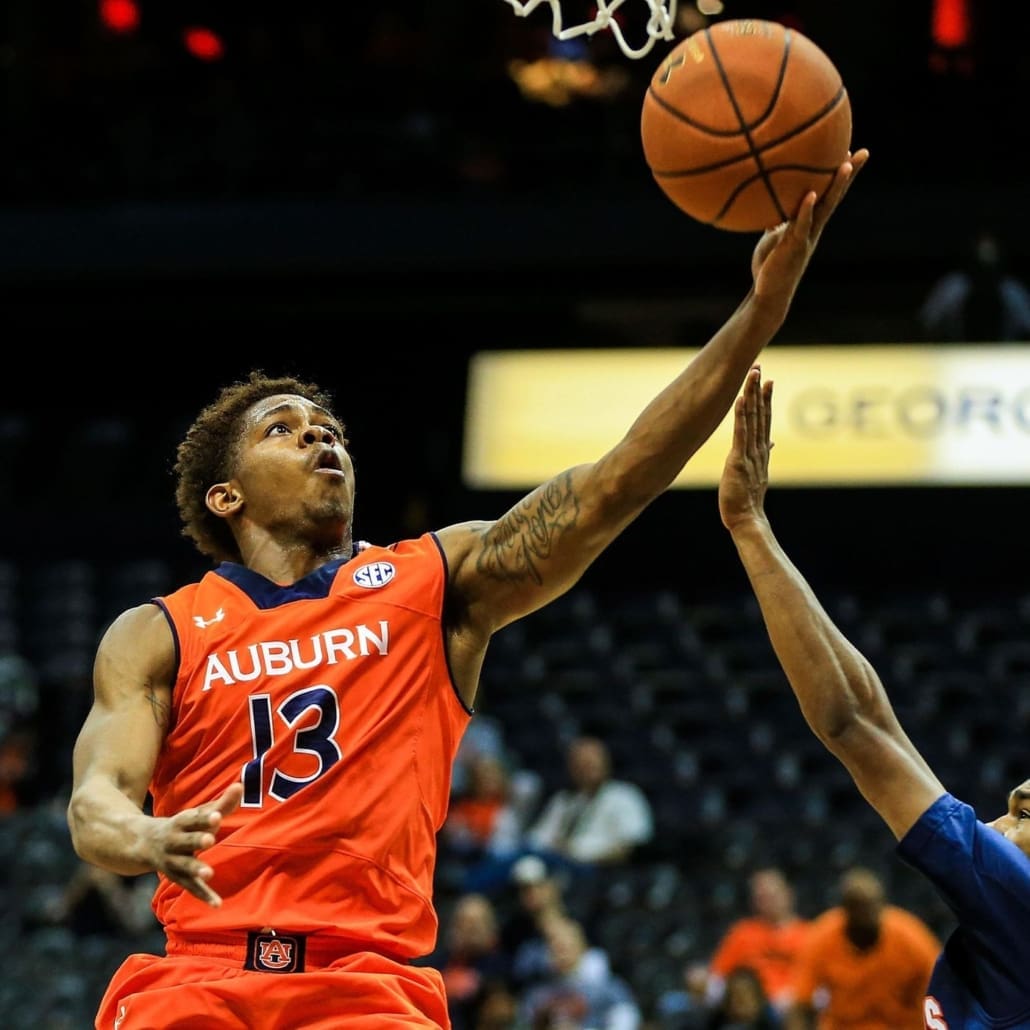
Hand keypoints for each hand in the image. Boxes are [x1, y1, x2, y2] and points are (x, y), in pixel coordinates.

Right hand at [141, 782, 242, 905]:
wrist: (144, 843)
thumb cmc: (184, 825)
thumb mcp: (199, 813)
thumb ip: (222, 802)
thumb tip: (241, 785)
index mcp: (181, 823)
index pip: (193, 819)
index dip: (204, 818)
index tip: (217, 816)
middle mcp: (174, 842)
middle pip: (185, 841)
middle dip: (196, 840)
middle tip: (210, 839)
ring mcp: (173, 861)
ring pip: (183, 866)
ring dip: (195, 869)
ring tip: (209, 873)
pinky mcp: (177, 877)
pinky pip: (190, 887)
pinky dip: (203, 895)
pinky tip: (217, 903)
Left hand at [719, 366, 771, 532]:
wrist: (747, 519)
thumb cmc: (747, 499)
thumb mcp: (756, 473)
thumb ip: (763, 454)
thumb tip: (771, 442)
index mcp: (761, 451)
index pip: (765, 420)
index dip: (766, 399)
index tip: (767, 381)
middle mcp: (758, 449)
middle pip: (761, 414)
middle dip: (759, 390)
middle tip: (759, 368)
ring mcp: (750, 453)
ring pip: (752, 419)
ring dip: (752, 395)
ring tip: (753, 375)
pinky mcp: (738, 460)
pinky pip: (741, 433)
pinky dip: (741, 415)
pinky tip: (740, 399)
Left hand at [750, 148, 869, 311]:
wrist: (769, 292)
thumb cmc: (770, 264)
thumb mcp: (772, 236)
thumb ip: (775, 219)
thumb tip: (766, 201)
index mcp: (810, 223)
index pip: (828, 194)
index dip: (838, 175)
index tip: (849, 151)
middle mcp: (814, 227)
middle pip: (835, 195)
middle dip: (849, 174)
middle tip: (863, 152)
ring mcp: (806, 236)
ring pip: (824, 207)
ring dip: (835, 186)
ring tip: (846, 164)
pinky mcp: (794, 246)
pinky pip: (801, 225)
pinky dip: (805, 209)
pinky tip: (810, 194)